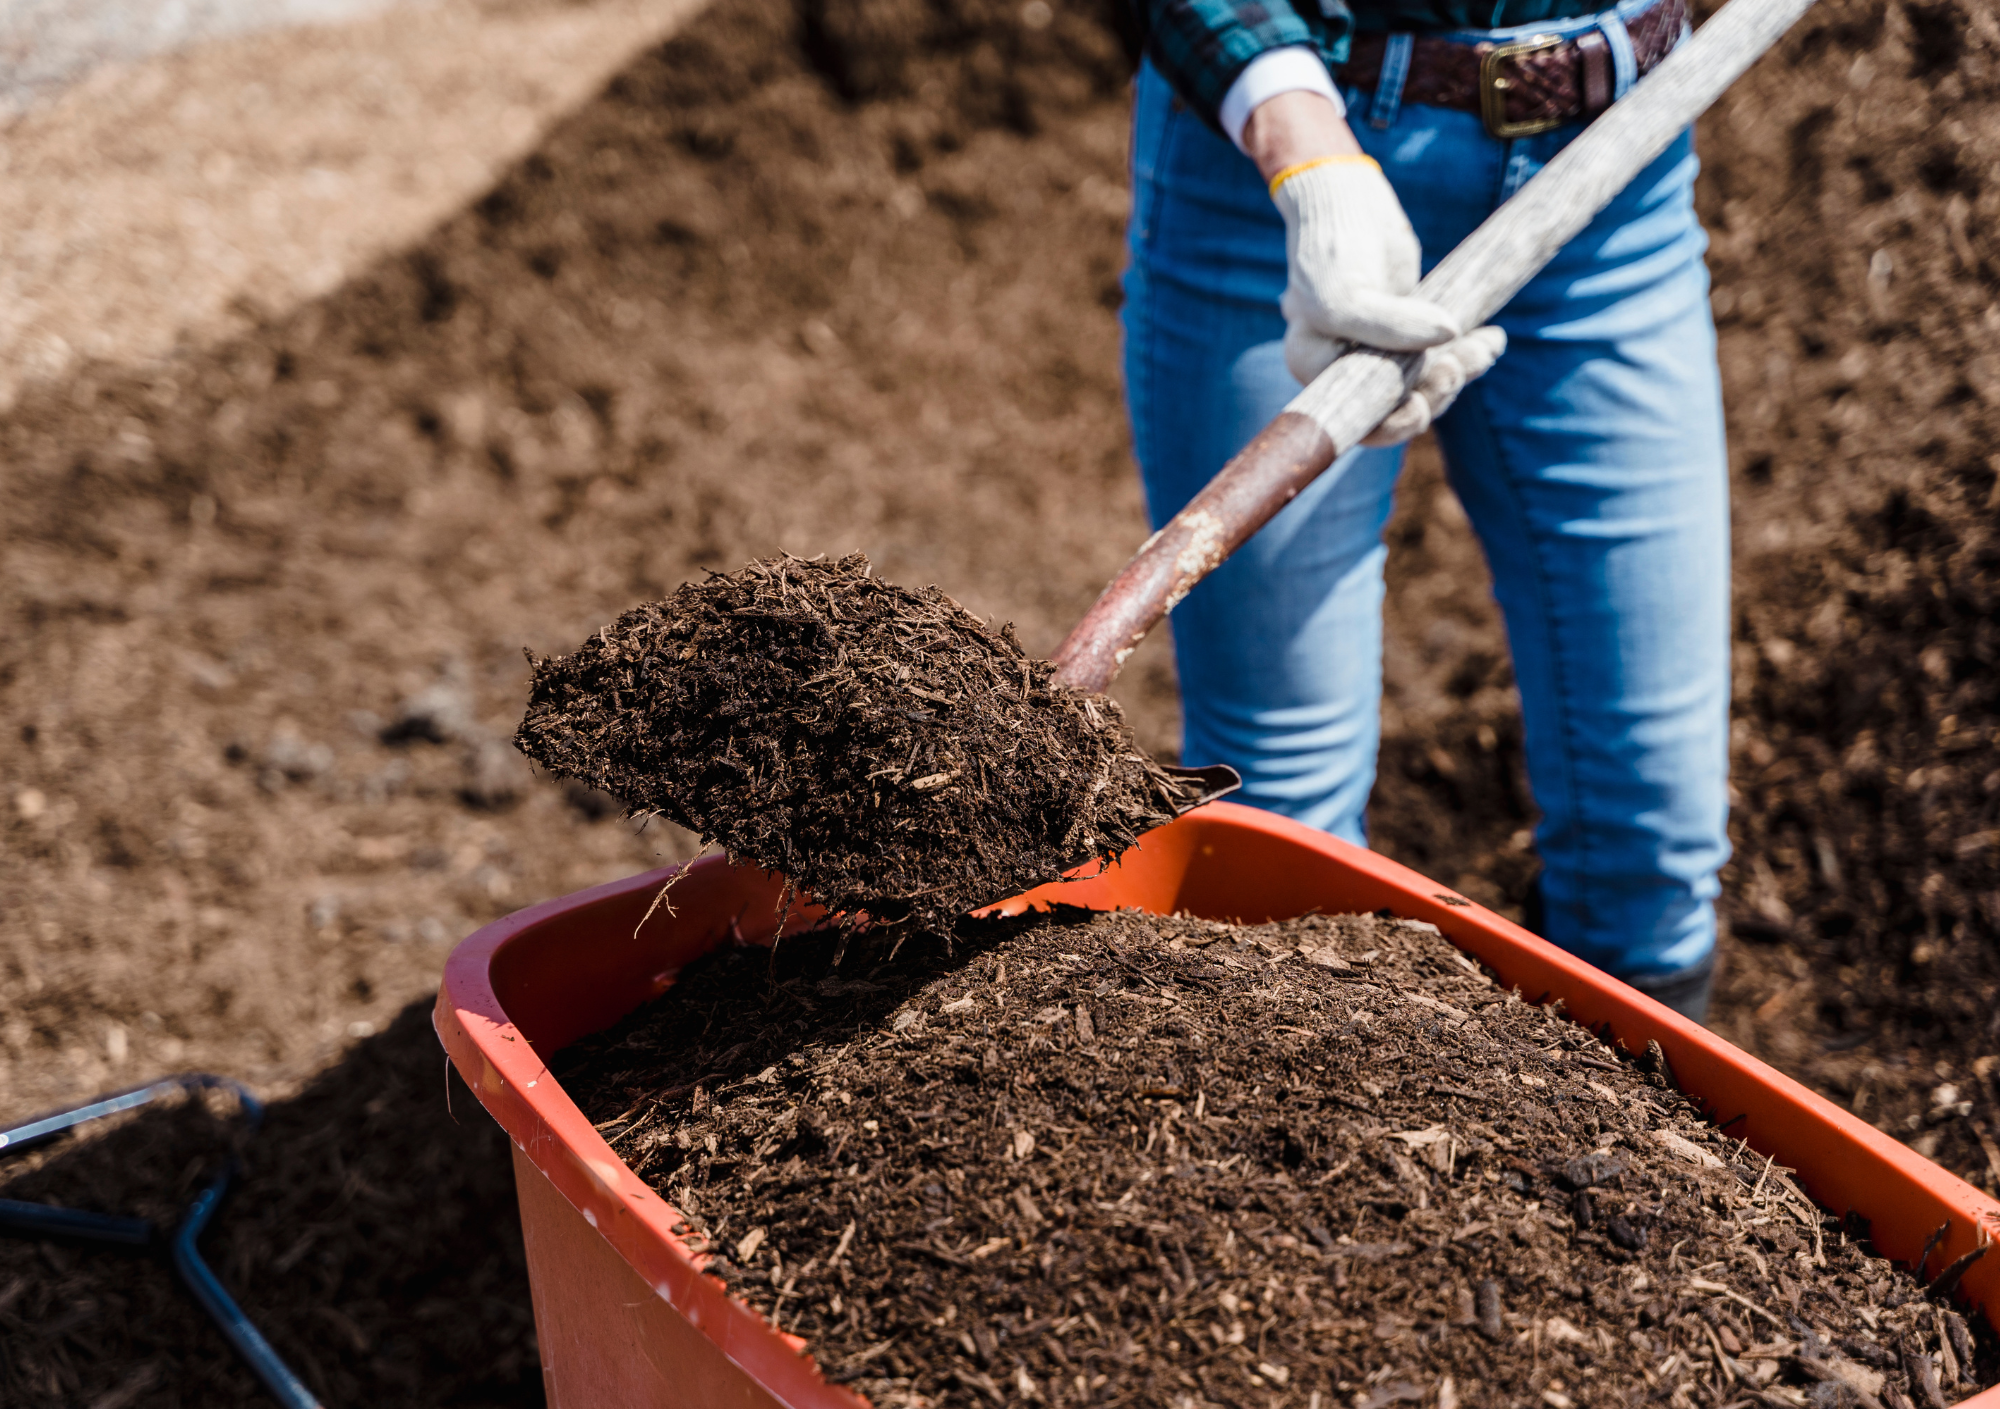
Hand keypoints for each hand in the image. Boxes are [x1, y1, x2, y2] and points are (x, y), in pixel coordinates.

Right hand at [1243, 93, 1504, 442]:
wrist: (1347, 201)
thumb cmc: (1333, 249)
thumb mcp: (1346, 293)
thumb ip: (1389, 325)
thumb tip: (1449, 338)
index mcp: (1316, 369)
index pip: (1355, 421)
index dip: (1392, 426)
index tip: (1422, 407)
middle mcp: (1344, 368)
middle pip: (1395, 408)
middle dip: (1433, 393)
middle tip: (1457, 366)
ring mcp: (1379, 351)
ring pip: (1425, 384)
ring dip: (1459, 371)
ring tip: (1484, 348)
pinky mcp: (1409, 332)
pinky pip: (1442, 356)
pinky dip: (1469, 352)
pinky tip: (1492, 340)